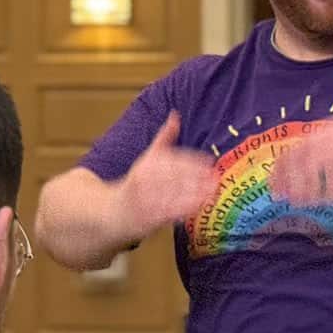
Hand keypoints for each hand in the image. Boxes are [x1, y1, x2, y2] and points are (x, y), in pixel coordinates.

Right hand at [119, 113, 217, 239]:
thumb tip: (175, 115)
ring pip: (175, 195)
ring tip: (213, 191)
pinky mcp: (149, 217)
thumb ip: (164, 137)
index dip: (193, 160)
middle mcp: (145, 182)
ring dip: (196, 193)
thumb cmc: (137, 182)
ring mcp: (147, 200)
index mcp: (146, 165)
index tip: (210, 160)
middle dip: (198, 177)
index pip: (173, 160)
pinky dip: (187, 209)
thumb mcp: (148, 156)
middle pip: (175, 178)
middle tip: (216, 177)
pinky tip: (201, 205)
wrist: (115, 211)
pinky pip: (171, 213)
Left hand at [270, 58, 332, 205]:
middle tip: (272, 185)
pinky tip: (297, 202)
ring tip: (280, 195)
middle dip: (284, 176)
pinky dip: (308, 199)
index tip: (275, 166)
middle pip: (302, 165)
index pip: (302, 146)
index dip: (285, 159)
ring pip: (309, 181)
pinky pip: (322, 194)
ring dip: (291, 189)